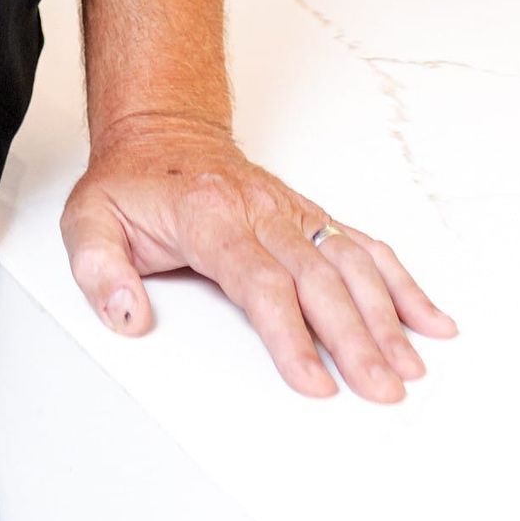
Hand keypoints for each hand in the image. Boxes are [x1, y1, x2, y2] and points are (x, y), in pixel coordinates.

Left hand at [60, 117, 456, 402]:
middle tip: (382, 390)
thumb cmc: (130, 184)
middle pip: (318, 278)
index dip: (289, 334)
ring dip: (386, 317)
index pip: (259, 281)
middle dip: (355, 338)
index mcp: (210, 217)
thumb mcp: (87, 220)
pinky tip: (431, 319)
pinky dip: (402, 283)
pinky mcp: (311, 216)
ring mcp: (292, 212)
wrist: (161, 130)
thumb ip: (99, 271)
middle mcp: (261, 212)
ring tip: (411, 367)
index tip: (313, 381)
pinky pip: (364, 246)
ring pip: (350, 263)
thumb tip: (127, 317)